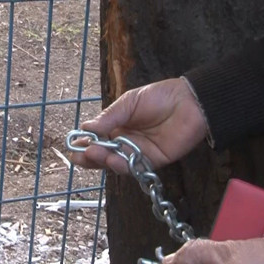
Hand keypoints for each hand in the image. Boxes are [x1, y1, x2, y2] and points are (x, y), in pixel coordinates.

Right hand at [70, 78, 208, 173]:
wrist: (189, 101)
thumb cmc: (160, 97)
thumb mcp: (129, 102)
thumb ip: (109, 117)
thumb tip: (85, 128)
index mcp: (119, 126)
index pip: (98, 139)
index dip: (86, 144)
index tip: (73, 146)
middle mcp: (127, 141)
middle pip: (105, 155)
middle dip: (90, 157)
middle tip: (79, 156)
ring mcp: (139, 152)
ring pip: (117, 163)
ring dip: (104, 161)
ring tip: (94, 154)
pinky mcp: (153, 161)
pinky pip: (134, 167)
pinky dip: (122, 165)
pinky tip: (112, 159)